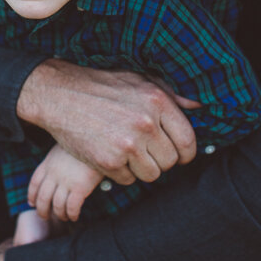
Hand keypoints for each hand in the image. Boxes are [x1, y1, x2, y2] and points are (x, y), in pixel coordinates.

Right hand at [17, 59, 200, 183]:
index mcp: (157, 101)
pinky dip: (120, 173)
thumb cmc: (102, 86)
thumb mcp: (139, 80)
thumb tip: (199, 106)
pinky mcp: (108, 161)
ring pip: (151, 174)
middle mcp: (146, 122)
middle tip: (143, 150)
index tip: (178, 155)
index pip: (188, 140)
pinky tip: (109, 154)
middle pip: (170, 161)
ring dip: (141, 168)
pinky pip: (128, 180)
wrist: (60, 94)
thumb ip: (170, 94)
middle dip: (159, 160)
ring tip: (126, 151)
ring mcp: (127, 144)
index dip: (186, 152)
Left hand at [29, 143, 102, 221]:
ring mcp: (65, 181)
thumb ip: (56, 160)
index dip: (32, 196)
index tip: (32, 203)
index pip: (34, 183)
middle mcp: (54, 174)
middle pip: (43, 198)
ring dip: (60, 215)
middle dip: (42, 211)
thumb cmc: (82, 142)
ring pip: (57, 206)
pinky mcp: (79, 187)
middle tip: (46, 216)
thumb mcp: (62, 147)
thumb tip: (54, 172)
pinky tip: (75, 216)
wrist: (96, 139)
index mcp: (48, 163)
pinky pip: (71, 207)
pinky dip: (72, 215)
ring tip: (64, 217)